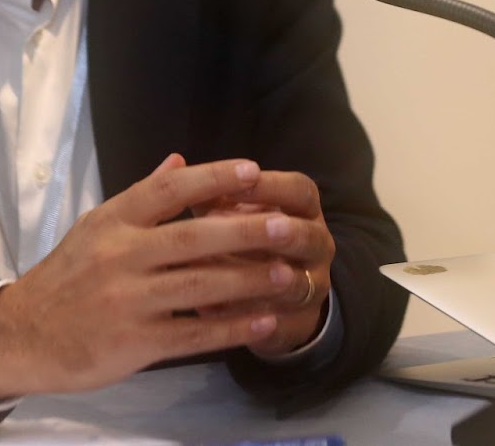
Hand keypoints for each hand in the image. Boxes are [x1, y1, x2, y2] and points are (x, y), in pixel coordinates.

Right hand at [0, 154, 309, 398]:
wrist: (24, 336)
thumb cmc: (68, 277)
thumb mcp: (95, 227)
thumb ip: (141, 196)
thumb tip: (180, 160)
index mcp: (113, 221)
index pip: (168, 191)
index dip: (212, 178)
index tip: (252, 172)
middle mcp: (120, 256)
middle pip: (192, 237)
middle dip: (244, 231)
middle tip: (286, 225)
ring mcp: (127, 300)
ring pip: (200, 286)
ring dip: (248, 281)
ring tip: (286, 274)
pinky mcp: (134, 342)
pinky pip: (193, 334)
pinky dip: (231, 328)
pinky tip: (263, 321)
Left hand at [191, 168, 335, 356]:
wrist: (274, 299)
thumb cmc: (245, 242)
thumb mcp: (236, 215)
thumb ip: (213, 197)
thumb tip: (178, 169)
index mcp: (303, 211)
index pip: (300, 190)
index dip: (272, 185)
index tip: (239, 181)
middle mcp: (317, 246)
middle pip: (308, 235)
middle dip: (280, 231)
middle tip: (254, 227)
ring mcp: (312, 287)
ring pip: (295, 283)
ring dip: (258, 279)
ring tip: (221, 274)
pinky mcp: (297, 324)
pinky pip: (277, 322)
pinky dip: (245, 318)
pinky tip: (213, 311)